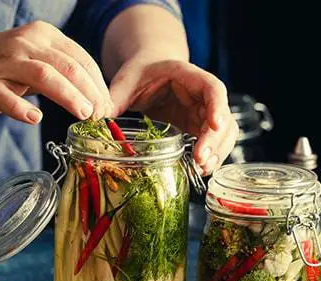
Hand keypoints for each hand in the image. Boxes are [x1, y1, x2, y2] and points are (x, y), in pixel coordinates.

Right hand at [0, 21, 112, 122]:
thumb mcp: (38, 57)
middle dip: (89, 92)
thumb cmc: (7, 65)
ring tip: (83, 114)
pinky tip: (36, 118)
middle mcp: (27, 44)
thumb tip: (99, 100)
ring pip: (44, 75)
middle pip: (67, 66)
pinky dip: (21, 108)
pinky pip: (6, 96)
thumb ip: (65, 72)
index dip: (98, 84)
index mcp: (44, 35)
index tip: (108, 106)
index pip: (80, 58)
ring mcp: (6, 63)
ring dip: (67, 95)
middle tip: (100, 114)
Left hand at [109, 57, 237, 174]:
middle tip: (200, 160)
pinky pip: (214, 142)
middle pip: (223, 116)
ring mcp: (203, 111)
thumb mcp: (125, 82)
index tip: (214, 125)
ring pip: (224, 132)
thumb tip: (96, 118)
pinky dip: (211, 156)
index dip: (217, 106)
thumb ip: (114, 98)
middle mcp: (202, 94)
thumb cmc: (140, 72)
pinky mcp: (198, 126)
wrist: (148, 70)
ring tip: (202, 169)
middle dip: (215, 140)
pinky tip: (200, 168)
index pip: (212, 88)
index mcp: (187, 75)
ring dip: (217, 151)